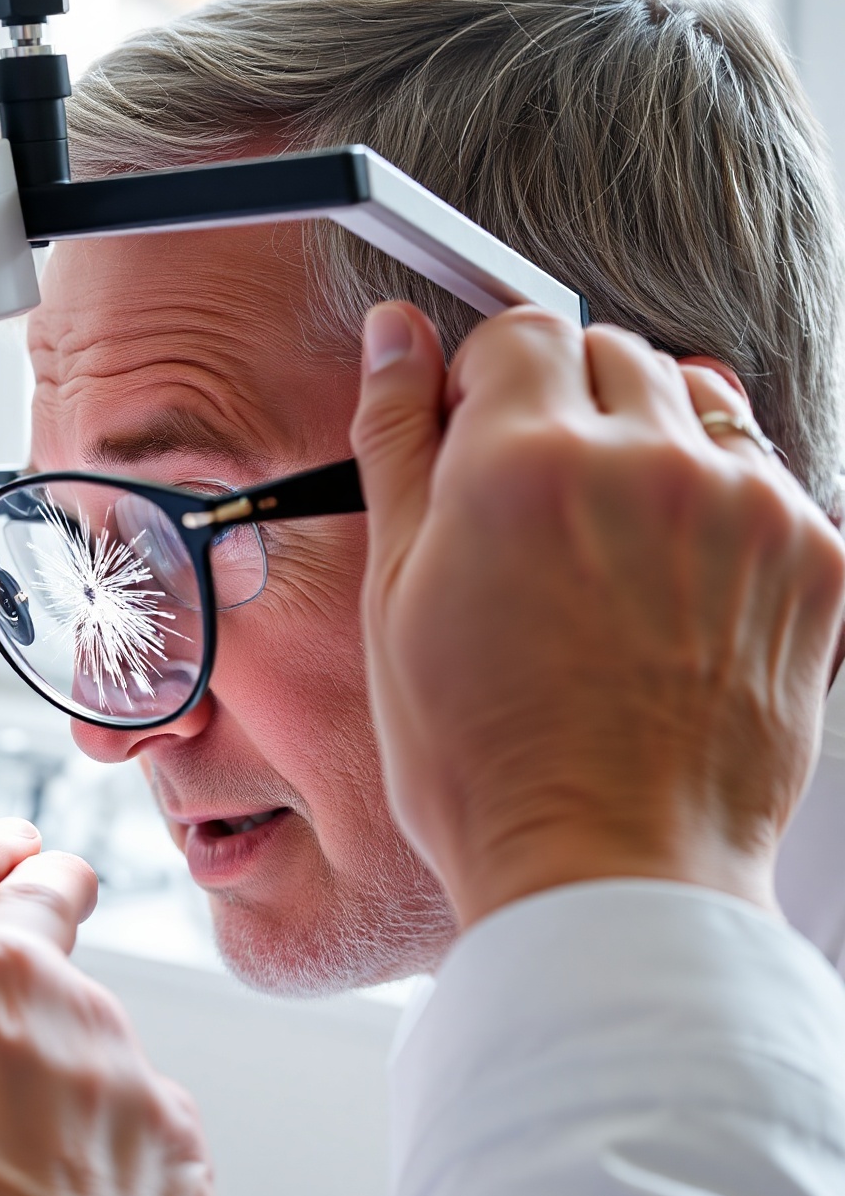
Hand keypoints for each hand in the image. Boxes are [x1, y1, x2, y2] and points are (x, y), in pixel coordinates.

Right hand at [351, 303, 844, 924]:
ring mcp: (747, 509)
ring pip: (698, 403)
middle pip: (612, 351)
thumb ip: (398, 439)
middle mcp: (648, 463)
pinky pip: (766, 478)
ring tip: (610, 549)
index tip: (480, 437)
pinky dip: (718, 510)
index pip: (522, 328)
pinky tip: (669, 591)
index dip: (488, 382)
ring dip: (651, 444)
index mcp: (524, 462)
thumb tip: (394, 337)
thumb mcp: (396, 591)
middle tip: (536, 512)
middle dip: (568, 405)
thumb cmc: (486, 755)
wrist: (609, 867)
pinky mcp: (818, 560)